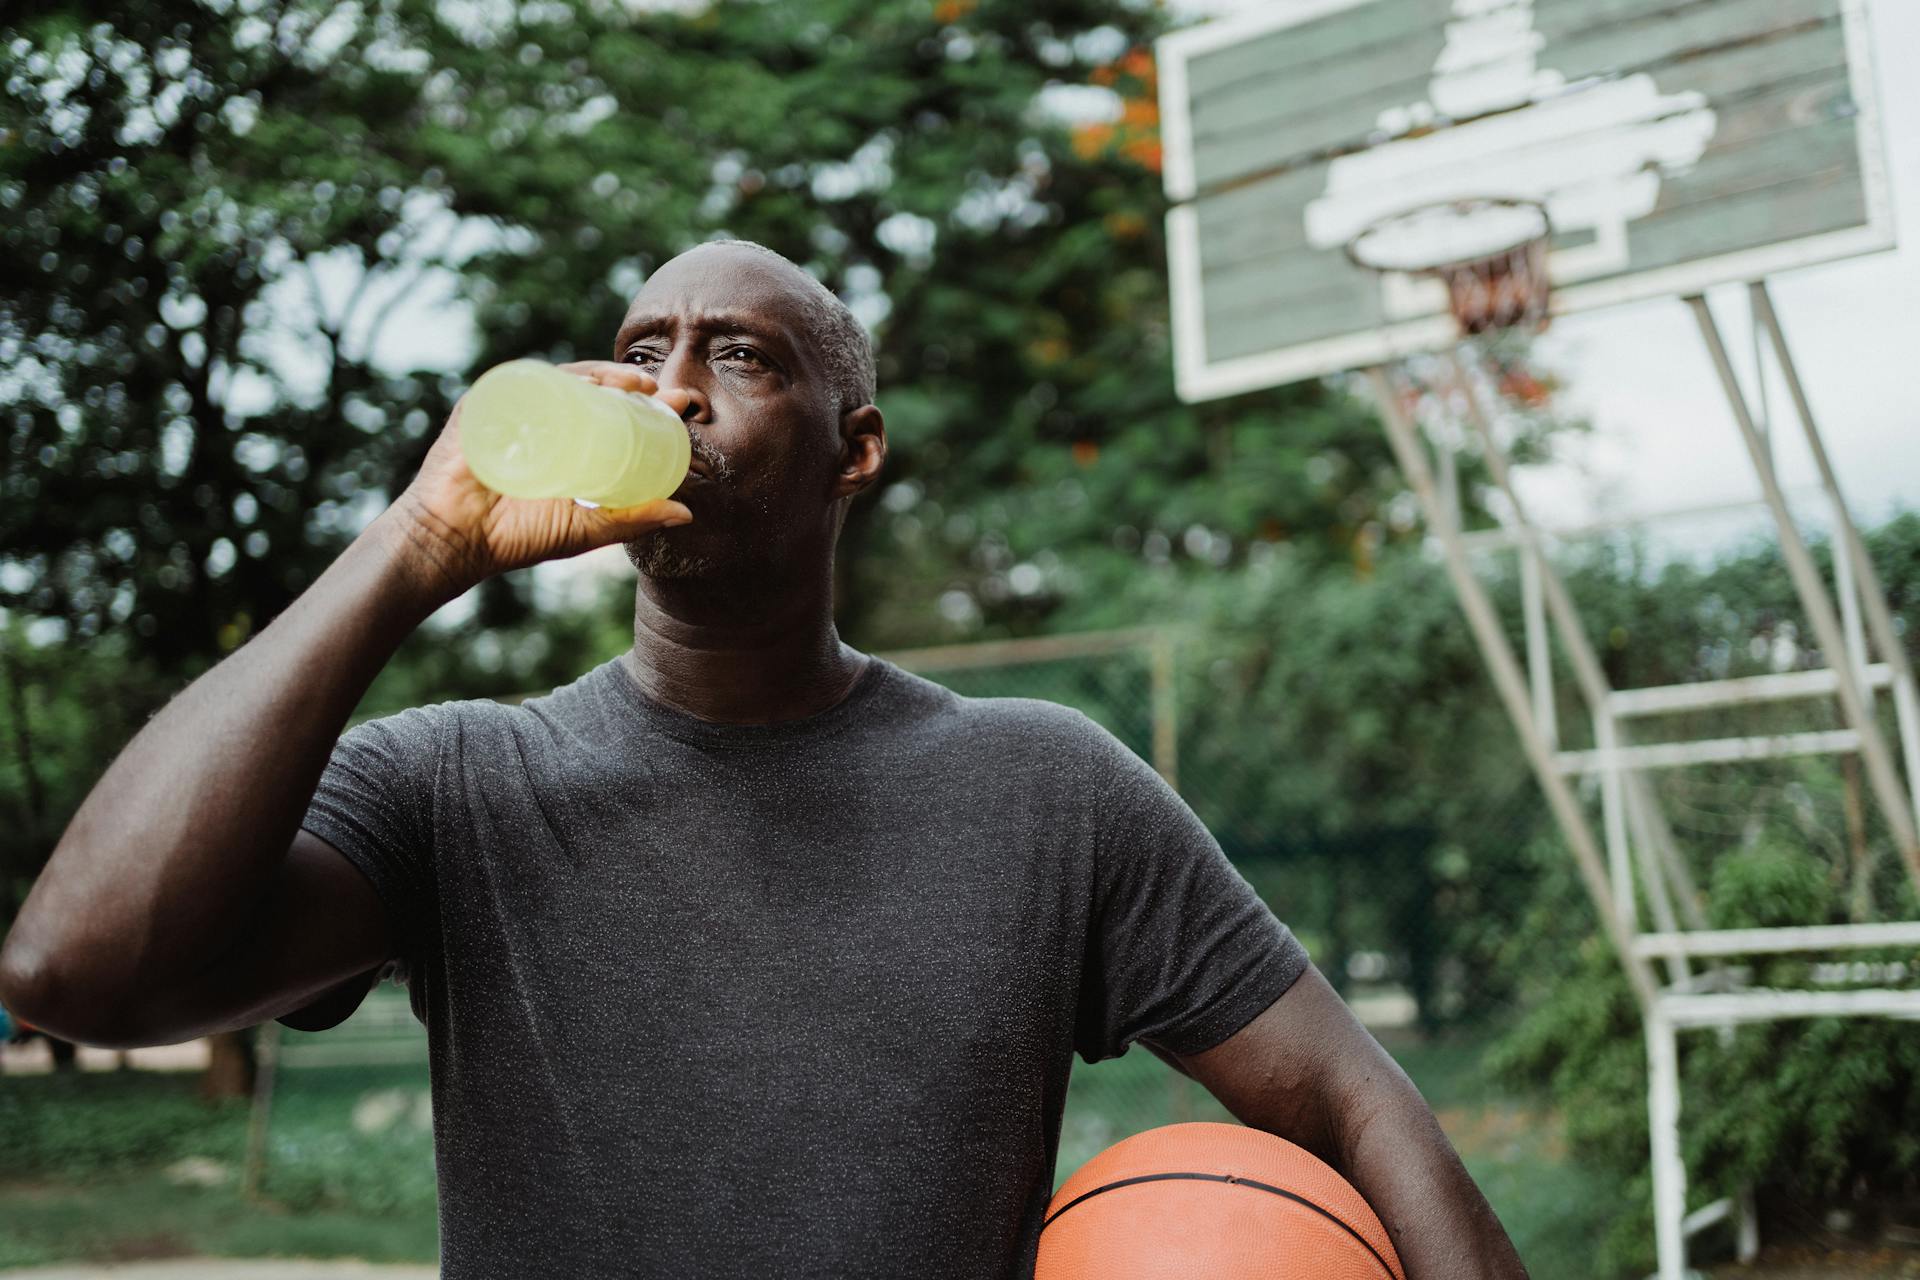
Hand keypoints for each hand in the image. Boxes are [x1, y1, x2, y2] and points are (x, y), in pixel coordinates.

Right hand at [378, 362, 694, 593]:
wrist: (453, 543)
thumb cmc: (514, 538)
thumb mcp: (586, 529)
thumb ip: (632, 519)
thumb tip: (686, 513)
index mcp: (563, 439)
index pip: (608, 411)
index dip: (645, 403)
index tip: (681, 405)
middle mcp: (537, 417)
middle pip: (589, 389)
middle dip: (629, 383)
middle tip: (664, 390)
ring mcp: (508, 408)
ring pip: (560, 379)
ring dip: (598, 374)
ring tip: (632, 385)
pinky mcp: (480, 406)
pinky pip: (517, 383)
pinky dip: (549, 378)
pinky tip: (581, 383)